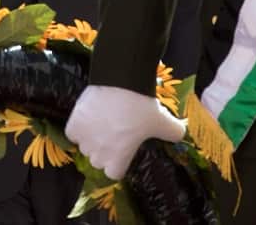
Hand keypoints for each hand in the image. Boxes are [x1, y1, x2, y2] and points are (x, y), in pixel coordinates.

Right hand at [65, 85, 185, 180]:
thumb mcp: (164, 121)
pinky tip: (89, 118)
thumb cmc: (141, 107)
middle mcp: (98, 155)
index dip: (119, 162)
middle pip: (98, 160)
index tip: (123, 150)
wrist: (120, 83)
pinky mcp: (73, 125)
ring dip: (91, 138)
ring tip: (102, 122)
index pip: (113, 173)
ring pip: (85, 146)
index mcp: (118, 160)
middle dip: (104, 149)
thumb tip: (182, 134)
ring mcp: (84, 140)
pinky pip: (73, 133)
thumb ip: (175, 133)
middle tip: (115, 132)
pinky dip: (78, 128)